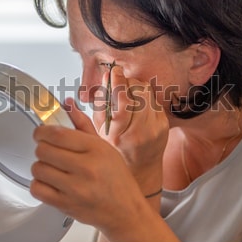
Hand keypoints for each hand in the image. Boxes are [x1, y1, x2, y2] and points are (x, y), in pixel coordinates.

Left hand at [30, 98, 149, 230]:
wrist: (125, 212)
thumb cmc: (117, 179)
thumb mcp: (105, 147)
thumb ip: (83, 125)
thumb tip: (67, 104)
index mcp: (96, 149)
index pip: (56, 133)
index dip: (42, 131)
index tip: (41, 133)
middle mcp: (86, 167)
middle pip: (43, 150)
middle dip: (42, 148)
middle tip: (49, 151)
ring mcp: (75, 188)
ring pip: (38, 168)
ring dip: (41, 166)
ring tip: (52, 168)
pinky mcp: (66, 205)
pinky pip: (37, 189)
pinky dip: (39, 184)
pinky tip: (50, 182)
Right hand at [93, 66, 168, 191]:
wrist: (141, 171)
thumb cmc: (115, 154)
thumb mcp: (95, 137)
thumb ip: (86, 115)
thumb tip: (77, 96)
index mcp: (119, 135)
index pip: (123, 100)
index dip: (118, 81)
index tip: (113, 70)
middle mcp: (140, 131)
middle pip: (138, 91)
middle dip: (127, 81)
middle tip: (119, 83)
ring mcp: (155, 128)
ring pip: (148, 92)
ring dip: (136, 87)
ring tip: (126, 94)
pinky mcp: (164, 124)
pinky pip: (154, 99)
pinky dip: (144, 97)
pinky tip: (136, 105)